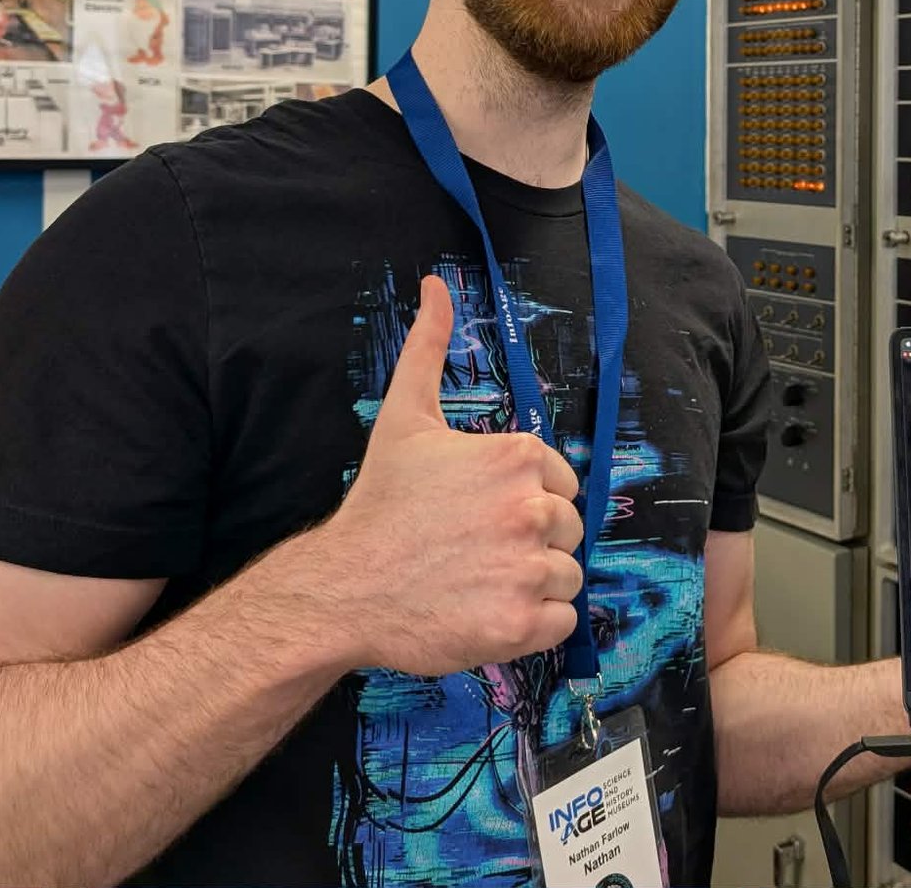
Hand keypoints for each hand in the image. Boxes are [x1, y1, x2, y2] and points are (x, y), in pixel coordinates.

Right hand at [305, 276, 583, 675]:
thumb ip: (429, 347)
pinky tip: (487, 612)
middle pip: (569, 531)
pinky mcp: (521, 625)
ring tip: (478, 581)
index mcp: (519, 457)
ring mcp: (528, 569)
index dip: (525, 502)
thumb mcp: (405, 416)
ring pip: (567, 578)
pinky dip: (534, 626)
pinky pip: (562, 624)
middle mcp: (533, 509)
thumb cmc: (380, 503)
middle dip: (531, 543)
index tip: (481, 515)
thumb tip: (436, 285)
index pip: (561, 485)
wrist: (342, 586)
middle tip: (476, 551)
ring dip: (533, 585)